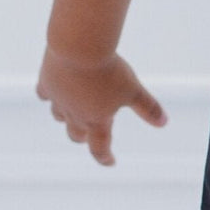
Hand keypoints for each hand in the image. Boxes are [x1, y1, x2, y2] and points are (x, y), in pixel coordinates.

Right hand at [35, 47, 167, 166]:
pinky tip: (54, 91)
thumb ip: (148, 108)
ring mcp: (57, 99)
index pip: (99, 147)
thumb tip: (164, 123)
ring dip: (66, 118)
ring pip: (58, 116)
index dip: (105, 156)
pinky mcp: (47, 81)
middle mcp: (74, 114)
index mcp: (96, 120)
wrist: (79, 48)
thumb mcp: (133, 90)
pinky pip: (45, 94)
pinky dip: (50, 95)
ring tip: (73, 113)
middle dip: (84, 137)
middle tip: (91, 137)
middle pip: (76, 134)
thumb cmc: (108, 72)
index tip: (110, 161)